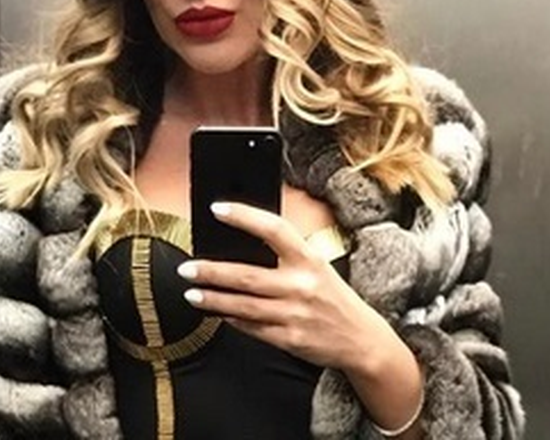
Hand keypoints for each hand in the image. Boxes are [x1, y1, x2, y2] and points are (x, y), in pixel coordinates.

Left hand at [178, 201, 391, 372]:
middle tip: (187, 267)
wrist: (362, 340)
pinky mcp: (290, 339)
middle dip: (211, 271)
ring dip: (213, 299)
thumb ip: (287, 256)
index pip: (274, 229)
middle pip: (247, 275)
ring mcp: (295, 314)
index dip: (245, 216)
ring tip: (192, 293)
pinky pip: (252, 328)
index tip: (218, 209)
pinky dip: (231, 319)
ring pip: (243, 306)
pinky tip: (217, 313)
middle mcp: (302, 286)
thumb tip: (240, 245)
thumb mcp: (318, 267)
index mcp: (310, 260)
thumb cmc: (334, 298)